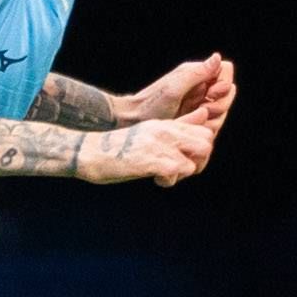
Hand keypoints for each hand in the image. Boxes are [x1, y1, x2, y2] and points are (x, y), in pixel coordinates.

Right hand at [85, 115, 218, 186]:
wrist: (91, 152)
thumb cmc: (119, 146)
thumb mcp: (150, 131)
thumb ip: (176, 127)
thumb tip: (202, 116)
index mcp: (166, 124)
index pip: (205, 132)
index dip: (200, 150)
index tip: (186, 160)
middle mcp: (166, 131)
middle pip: (206, 144)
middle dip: (199, 162)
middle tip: (180, 170)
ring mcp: (159, 145)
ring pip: (194, 161)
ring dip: (183, 173)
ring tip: (166, 175)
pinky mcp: (152, 160)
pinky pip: (177, 172)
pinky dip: (169, 181)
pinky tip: (155, 179)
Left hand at [120, 55, 236, 128]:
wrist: (135, 121)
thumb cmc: (151, 104)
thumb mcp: (174, 89)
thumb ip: (197, 73)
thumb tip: (217, 57)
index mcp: (196, 73)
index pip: (226, 70)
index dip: (223, 83)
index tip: (210, 94)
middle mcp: (201, 86)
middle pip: (229, 92)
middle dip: (220, 104)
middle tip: (202, 110)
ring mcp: (200, 102)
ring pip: (223, 109)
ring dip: (214, 118)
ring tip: (195, 119)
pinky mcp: (197, 117)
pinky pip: (214, 122)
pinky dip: (208, 126)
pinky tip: (193, 126)